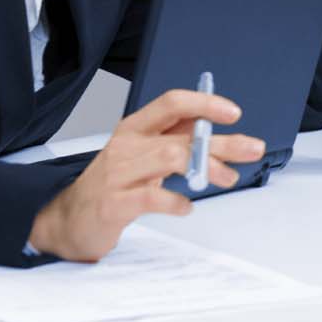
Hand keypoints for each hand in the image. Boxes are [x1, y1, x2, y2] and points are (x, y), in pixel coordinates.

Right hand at [27, 89, 263, 261]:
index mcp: (135, 127)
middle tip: (253, 149)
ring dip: (207, 168)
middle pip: (182, 136)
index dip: (205, 104)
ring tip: (227, 178)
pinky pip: (152, 197)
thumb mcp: (144, 152)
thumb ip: (175, 137)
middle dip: (223, 142)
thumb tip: (215, 124)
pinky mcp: (114, 204)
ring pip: (171, 159)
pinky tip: (187, 207)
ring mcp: (118, 174)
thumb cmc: (113, 183)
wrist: (67, 219)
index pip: (172, 102)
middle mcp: (126, 144)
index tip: (234, 113)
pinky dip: (177, 202)